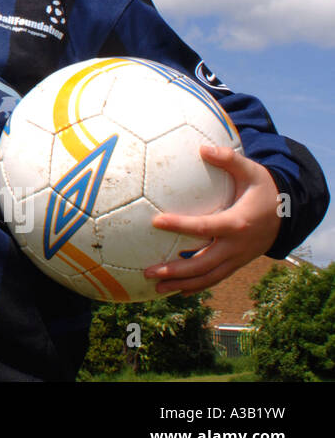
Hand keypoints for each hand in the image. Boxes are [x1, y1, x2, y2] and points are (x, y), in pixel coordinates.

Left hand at [144, 144, 283, 294]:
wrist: (289, 214)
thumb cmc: (263, 189)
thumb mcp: (252, 171)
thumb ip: (229, 159)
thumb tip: (203, 148)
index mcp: (237, 223)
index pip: (205, 227)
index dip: (181, 225)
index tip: (155, 221)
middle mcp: (237, 246)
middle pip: (204, 263)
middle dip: (176, 270)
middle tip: (148, 271)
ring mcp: (238, 258)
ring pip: (208, 277)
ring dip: (182, 284)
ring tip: (157, 288)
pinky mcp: (237, 263)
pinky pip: (215, 278)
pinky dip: (196, 286)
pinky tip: (176, 289)